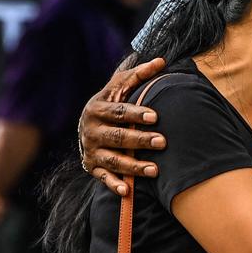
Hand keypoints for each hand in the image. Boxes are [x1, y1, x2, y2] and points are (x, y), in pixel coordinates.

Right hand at [79, 57, 167, 195]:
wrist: (89, 124)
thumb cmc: (112, 103)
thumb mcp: (119, 87)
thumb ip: (138, 75)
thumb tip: (161, 61)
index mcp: (97, 109)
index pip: (118, 112)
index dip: (136, 114)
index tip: (155, 116)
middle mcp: (91, 131)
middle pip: (117, 137)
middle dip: (140, 140)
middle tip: (162, 142)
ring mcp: (92, 150)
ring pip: (112, 160)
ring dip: (133, 166)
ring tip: (155, 170)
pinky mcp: (93, 167)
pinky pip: (103, 178)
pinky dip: (113, 185)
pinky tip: (126, 191)